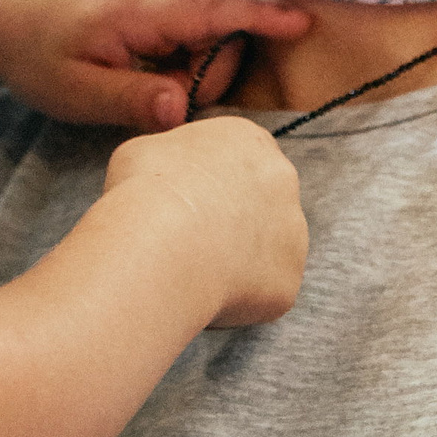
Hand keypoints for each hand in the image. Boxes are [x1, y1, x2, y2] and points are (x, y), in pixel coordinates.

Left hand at [0, 0, 312, 130]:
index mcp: (143, 5)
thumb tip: (182, 109)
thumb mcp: (80, 93)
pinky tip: (144, 61)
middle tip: (154, 97)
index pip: (215, 13)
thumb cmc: (43, 56)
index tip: (302, 24)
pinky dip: (181, 48)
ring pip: (210, 28)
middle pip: (220, 32)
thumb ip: (134, 100)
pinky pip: (195, 19)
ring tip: (140, 78)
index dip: (261, 20)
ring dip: (190, 63)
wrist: (11, 14)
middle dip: (202, 74)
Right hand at [105, 116, 305, 328]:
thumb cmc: (146, 189)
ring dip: (239, 258)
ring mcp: (293, 230)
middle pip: (261, 201)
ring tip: (195, 269)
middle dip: (234, 220)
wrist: (162, 241)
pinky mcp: (289, 277)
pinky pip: (263, 290)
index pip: (240, 158)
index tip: (189, 202)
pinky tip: (206, 292)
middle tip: (193, 239)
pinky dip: (239, 296)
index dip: (213, 183)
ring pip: (266, 248)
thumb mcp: (143, 151)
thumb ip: (171, 158)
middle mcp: (282, 179)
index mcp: (248, 140)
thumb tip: (169, 174)